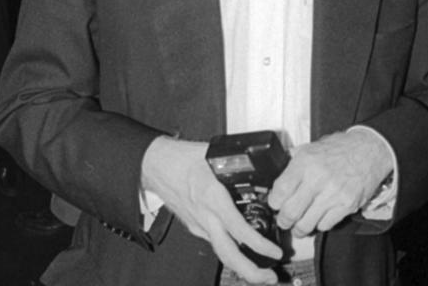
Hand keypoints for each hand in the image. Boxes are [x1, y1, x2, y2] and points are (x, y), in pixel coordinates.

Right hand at [141, 137, 281, 283]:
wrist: (153, 164)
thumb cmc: (179, 158)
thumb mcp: (213, 155)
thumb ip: (236, 162)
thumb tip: (258, 161)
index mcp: (212, 198)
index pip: (238, 229)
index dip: (259, 245)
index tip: (274, 252)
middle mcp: (205, 216)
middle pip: (229, 254)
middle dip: (251, 272)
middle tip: (270, 277)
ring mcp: (198, 224)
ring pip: (221, 252)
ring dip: (242, 266)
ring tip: (261, 272)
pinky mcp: (194, 225)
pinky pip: (215, 241)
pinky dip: (230, 250)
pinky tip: (241, 250)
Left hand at [268, 129, 391, 237]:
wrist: (369, 149)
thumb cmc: (340, 148)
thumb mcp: (311, 147)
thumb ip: (294, 162)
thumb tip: (278, 176)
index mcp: (305, 162)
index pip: (280, 191)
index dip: (273, 202)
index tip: (274, 204)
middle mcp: (317, 178)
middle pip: (290, 212)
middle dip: (283, 221)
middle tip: (283, 220)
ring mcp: (333, 194)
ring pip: (307, 224)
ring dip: (299, 229)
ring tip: (298, 226)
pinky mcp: (347, 205)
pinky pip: (325, 225)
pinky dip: (319, 225)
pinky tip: (318, 218)